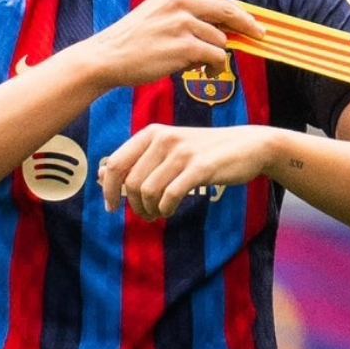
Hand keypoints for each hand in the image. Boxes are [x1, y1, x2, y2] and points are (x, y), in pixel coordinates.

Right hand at [77, 0, 263, 89]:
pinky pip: (216, 56)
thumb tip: (222, 24)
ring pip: (221, 39)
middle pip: (228, 10)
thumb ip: (187, 12)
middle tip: (259, 35)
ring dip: (218, 56)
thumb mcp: (158, 12)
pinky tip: (204, 72)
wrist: (108, 57)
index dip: (236, 9)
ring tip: (204, 66)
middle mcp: (180, 1)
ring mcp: (183, 23)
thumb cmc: (133, 40)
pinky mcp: (185, 46)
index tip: (249, 20)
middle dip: (247, 24)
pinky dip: (215, 67)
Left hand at [97, 124, 275, 220]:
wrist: (249, 145)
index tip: (111, 207)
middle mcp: (163, 138)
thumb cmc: (206, 151)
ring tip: (159, 214)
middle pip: (130, 182)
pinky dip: (165, 209)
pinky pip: (170, 195)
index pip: (114, 163)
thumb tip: (101, 174)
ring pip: (148, 191)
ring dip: (150, 210)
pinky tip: (169, 211)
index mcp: (152, 133)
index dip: (108, 189)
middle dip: (133, 206)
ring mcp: (182, 152)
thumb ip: (137, 160)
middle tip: (146, 215)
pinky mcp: (200, 167)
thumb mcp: (169, 150)